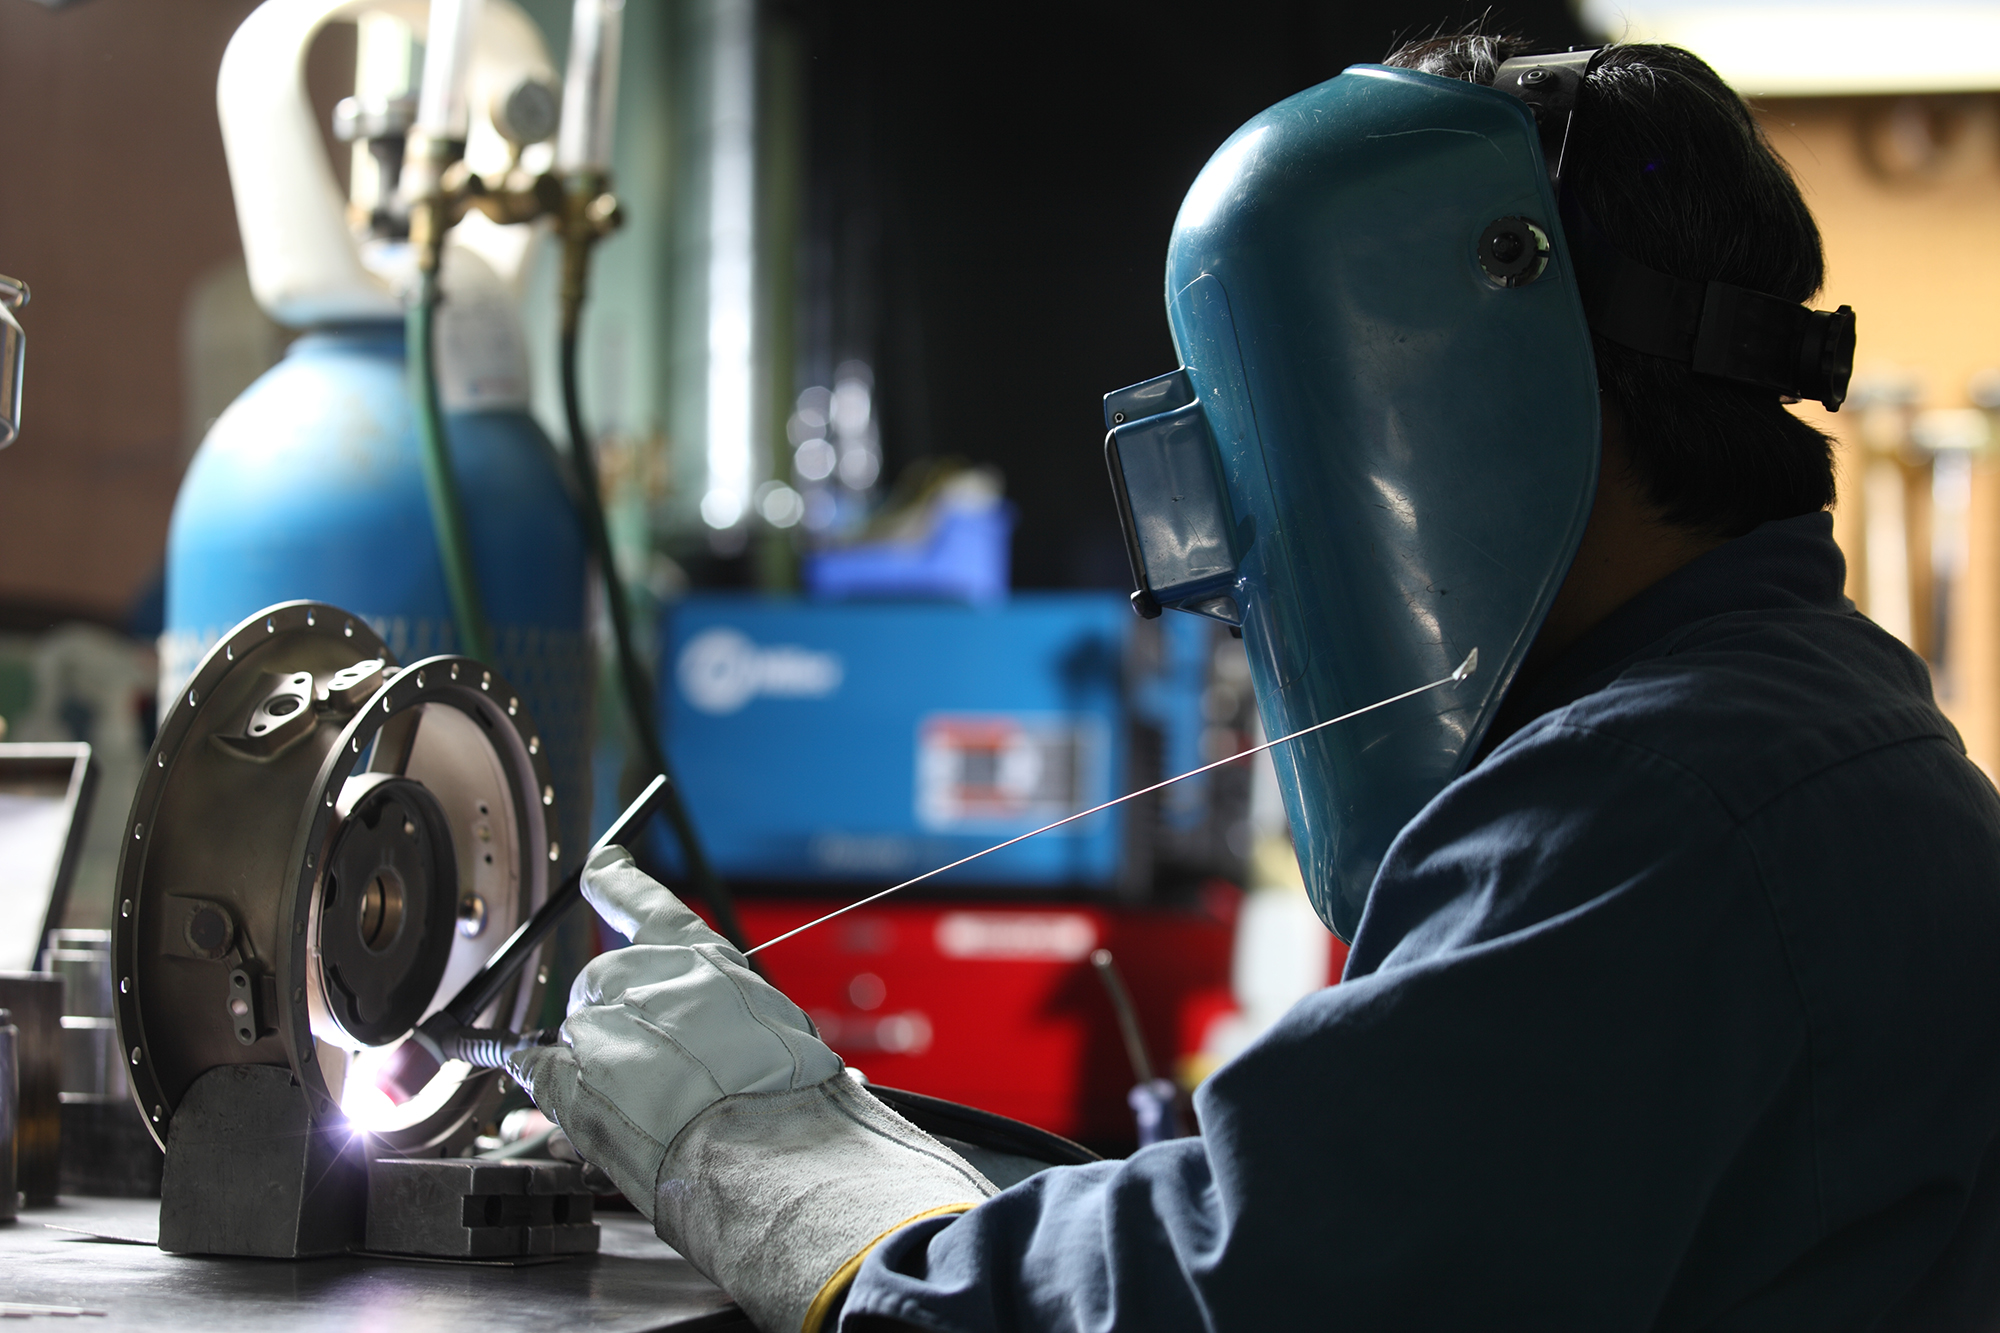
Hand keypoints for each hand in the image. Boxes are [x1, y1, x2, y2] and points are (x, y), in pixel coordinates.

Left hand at [507, 845, 842, 1219]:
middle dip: (611, 1013)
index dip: (615, 880)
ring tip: (643, 1102)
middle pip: (597, 980)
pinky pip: (536, 1067)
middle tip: (650, 1060)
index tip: (600, 865)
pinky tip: (560, 1089)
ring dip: (596, 1059)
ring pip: (575, 1030)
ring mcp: (604, 1027)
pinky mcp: (573, 1080)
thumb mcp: (774, 1024)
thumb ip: (722, 1009)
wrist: (764, 1148)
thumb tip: (709, 1026)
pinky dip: (539, 1074)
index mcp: (699, 958)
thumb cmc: (784, 1095)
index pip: (642, 902)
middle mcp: (644, 980)